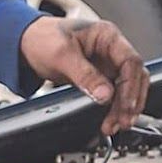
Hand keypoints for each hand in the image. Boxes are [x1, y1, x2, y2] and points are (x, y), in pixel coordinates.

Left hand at [19, 15, 149, 132]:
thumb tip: (106, 96)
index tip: (125, 106)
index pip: (131, 61)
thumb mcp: (62, 56)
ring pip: (127, 88)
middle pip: (134, 77)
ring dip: (124, 108)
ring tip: (115, 126)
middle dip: (130, 101)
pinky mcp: (101, 77)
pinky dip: (115, 108)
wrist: (26, 43)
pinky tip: (110, 120)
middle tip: (122, 121)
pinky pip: (115, 94)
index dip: (131, 86)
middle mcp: (112, 49)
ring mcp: (108, 63)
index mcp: (107, 36)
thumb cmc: (43, 38)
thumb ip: (85, 75)